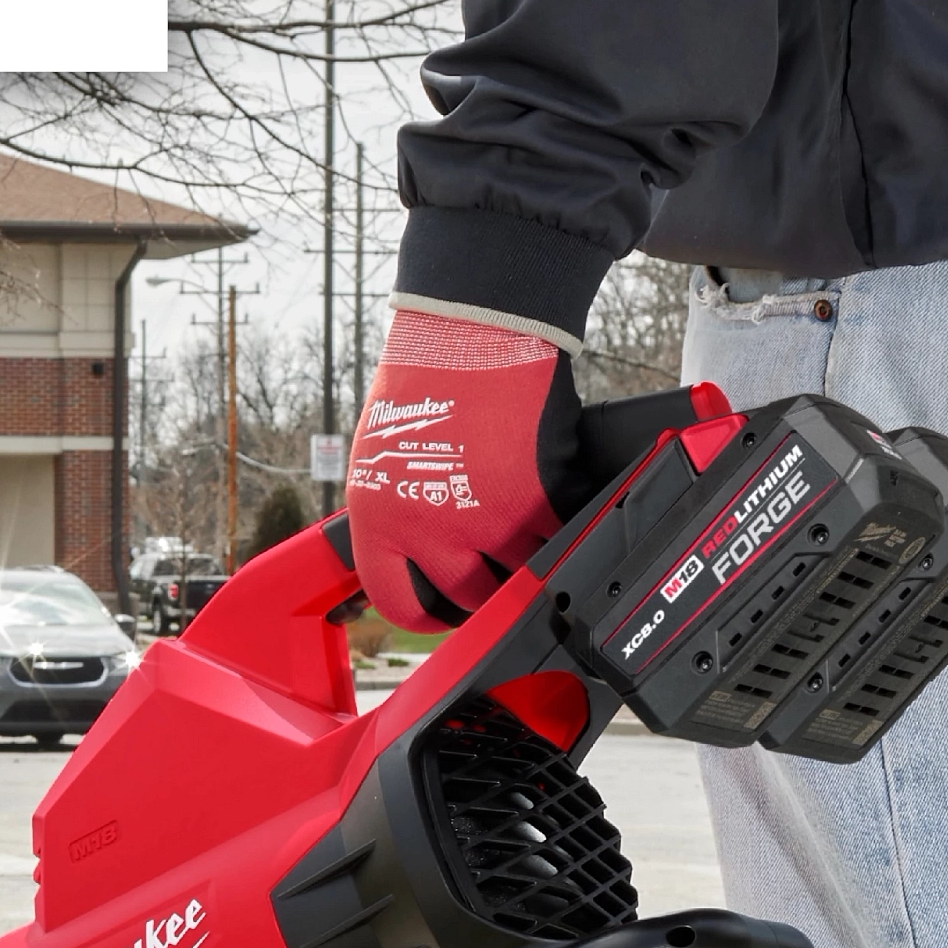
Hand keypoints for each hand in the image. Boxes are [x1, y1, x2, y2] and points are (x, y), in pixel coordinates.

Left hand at [344, 297, 588, 628]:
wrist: (472, 331)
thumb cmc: (425, 382)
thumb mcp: (382, 457)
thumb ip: (399, 511)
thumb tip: (419, 554)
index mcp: (381, 521)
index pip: (398, 602)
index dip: (425, 615)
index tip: (445, 612)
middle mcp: (431, 529)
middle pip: (470, 599)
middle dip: (490, 592)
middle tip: (502, 575)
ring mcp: (488, 518)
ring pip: (522, 574)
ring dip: (534, 559)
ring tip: (534, 536)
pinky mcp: (539, 496)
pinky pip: (561, 535)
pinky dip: (566, 525)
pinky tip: (560, 504)